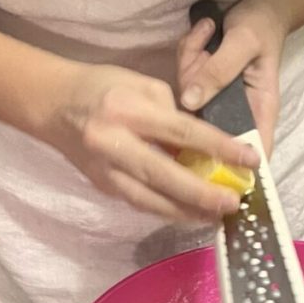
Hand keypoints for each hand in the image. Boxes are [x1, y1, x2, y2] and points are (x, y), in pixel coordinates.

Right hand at [45, 62, 259, 221]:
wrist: (53, 106)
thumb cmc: (103, 88)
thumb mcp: (141, 85)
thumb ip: (173, 115)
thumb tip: (202, 148)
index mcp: (128, 111)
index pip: (182, 132)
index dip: (219, 148)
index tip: (249, 159)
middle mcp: (114, 144)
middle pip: (166, 176)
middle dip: (203, 193)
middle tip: (233, 203)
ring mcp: (107, 172)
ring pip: (152, 201)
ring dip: (188, 212)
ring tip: (217, 217)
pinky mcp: (104, 188)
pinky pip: (142, 204)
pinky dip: (169, 212)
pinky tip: (191, 215)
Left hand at [177, 0, 288, 154]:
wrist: (254, 8)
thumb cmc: (260, 29)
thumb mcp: (243, 43)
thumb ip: (219, 71)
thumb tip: (190, 101)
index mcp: (258, 112)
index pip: (251, 154)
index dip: (235, 170)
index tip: (210, 166)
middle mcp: (234, 113)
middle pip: (205, 130)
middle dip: (195, 90)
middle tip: (203, 53)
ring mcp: (213, 101)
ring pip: (187, 101)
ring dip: (191, 61)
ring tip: (209, 33)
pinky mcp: (199, 88)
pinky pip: (181, 79)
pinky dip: (187, 51)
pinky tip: (204, 33)